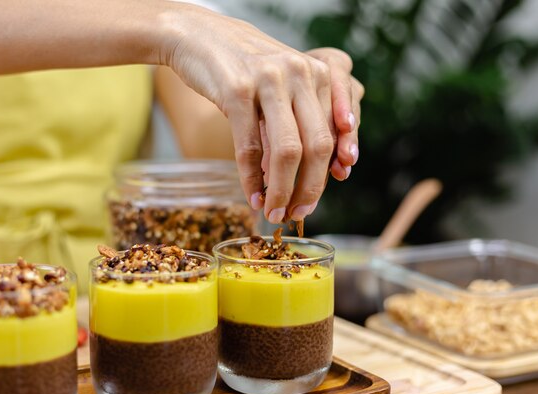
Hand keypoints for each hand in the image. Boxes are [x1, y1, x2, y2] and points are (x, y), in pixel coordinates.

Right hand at [164, 4, 359, 222]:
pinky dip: (251, 180)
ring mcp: (268, 82)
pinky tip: (253, 196)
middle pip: (318, 145)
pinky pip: (249, 148)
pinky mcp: (236, 92)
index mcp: (317, 73)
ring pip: (287, 152)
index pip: (337, 128)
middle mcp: (299, 74)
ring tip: (275, 212)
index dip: (337, 161)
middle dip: (311, 188)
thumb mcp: (283, 84)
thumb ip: (302, 119)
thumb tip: (315, 173)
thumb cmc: (245, 68)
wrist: (200, 37)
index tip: (336, 183)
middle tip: (301, 212)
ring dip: (282, 191)